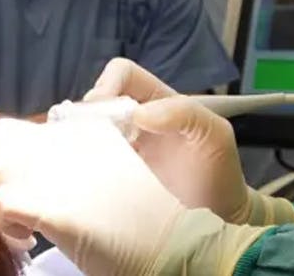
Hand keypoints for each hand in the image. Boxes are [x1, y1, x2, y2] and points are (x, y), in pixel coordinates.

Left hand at [0, 118, 184, 275]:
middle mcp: (69, 137)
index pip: (27, 132)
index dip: (15, 164)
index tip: (28, 193)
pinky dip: (5, 227)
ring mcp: (55, 165)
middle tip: (2, 209)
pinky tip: (29, 241)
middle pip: (1, 138)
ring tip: (14, 228)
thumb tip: (29, 176)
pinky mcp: (45, 198)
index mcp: (89, 128)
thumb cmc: (142, 220)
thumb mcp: (109, 173)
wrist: (168, 244)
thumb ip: (75, 163)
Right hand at [86, 59, 293, 225]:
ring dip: (74, 142)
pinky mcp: (108, 181)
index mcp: (156, 102)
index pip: (123, 75)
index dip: (108, 84)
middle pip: (93, 104)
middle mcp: (131, 123)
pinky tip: (77, 179)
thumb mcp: (214, 134)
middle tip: (83, 140)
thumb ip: (186, 113)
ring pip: (82, 134)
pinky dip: (75, 168)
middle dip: (82, 116)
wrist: (216, 217)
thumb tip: (139, 114)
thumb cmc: (219, 171)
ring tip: (76, 160)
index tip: (101, 108)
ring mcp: (117, 152)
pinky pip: (82, 167)